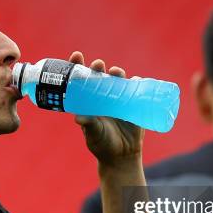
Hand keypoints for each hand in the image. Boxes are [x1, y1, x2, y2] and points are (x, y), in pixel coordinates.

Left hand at [68, 51, 144, 166]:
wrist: (121, 156)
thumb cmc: (102, 144)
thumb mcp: (93, 134)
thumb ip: (88, 125)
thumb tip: (78, 117)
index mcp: (88, 101)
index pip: (80, 80)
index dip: (77, 66)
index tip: (77, 56)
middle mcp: (102, 97)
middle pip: (99, 76)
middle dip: (97, 67)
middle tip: (98, 65)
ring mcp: (118, 99)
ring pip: (117, 80)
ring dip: (116, 73)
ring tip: (116, 72)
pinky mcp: (133, 104)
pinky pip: (136, 89)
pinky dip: (136, 83)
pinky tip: (134, 80)